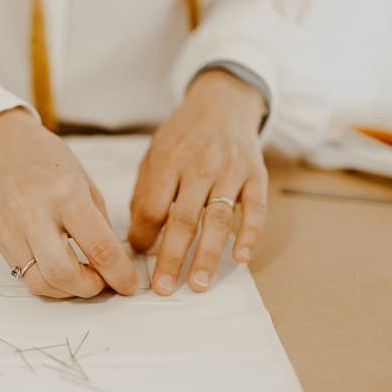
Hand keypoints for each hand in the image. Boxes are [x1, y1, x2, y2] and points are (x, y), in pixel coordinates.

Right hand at [0, 108, 139, 298]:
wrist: (2, 149)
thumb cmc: (48, 163)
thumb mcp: (85, 184)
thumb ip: (99, 225)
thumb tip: (115, 264)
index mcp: (67, 195)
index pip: (99, 248)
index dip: (120, 274)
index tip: (130, 285)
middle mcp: (36, 214)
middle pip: (64, 274)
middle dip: (90, 288)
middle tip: (102, 282)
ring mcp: (13, 229)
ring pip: (41, 283)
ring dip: (68, 290)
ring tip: (81, 277)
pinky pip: (25, 276)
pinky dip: (48, 282)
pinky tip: (60, 271)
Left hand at [128, 70, 268, 294]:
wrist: (222, 103)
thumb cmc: (183, 137)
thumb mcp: (154, 154)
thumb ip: (145, 192)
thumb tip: (135, 237)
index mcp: (169, 160)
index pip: (153, 206)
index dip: (144, 236)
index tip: (137, 260)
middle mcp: (200, 165)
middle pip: (184, 219)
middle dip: (172, 257)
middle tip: (164, 288)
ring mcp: (230, 170)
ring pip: (218, 219)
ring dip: (208, 255)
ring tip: (198, 284)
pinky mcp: (256, 175)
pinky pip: (254, 208)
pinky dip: (249, 234)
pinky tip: (240, 258)